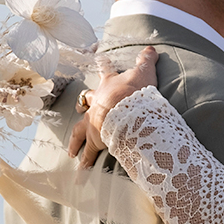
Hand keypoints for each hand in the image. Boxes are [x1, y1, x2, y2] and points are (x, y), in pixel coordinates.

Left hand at [67, 46, 158, 168]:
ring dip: (76, 141)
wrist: (126, 111)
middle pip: (86, 102)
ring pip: (80, 131)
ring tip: (71, 152)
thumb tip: (152, 48)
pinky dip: (84, 166)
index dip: (103, 63)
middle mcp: (97, 104)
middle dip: (83, 105)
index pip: (105, 70)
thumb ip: (147, 61)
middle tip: (78, 107)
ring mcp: (93, 122)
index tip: (98, 56)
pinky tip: (80, 175)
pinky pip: (89, 156)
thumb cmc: (135, 91)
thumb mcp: (144, 72)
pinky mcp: (95, 141)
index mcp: (109, 85)